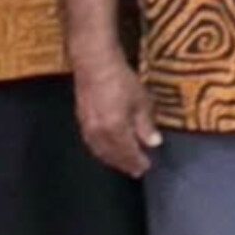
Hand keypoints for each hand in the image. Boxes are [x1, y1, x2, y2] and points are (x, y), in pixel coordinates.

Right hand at [76, 55, 160, 177]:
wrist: (94, 64)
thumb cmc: (121, 80)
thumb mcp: (141, 101)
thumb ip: (146, 125)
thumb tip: (153, 143)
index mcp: (115, 130)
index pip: (128, 153)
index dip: (137, 161)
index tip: (146, 168)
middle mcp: (99, 133)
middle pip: (112, 156)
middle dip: (124, 164)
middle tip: (135, 171)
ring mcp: (87, 128)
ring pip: (100, 151)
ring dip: (112, 160)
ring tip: (122, 163)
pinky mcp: (81, 120)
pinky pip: (92, 143)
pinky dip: (101, 150)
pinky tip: (107, 148)